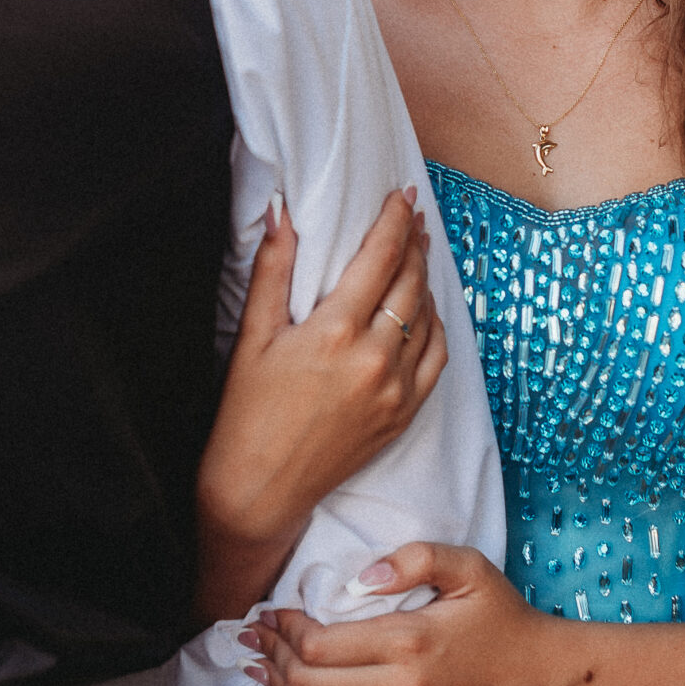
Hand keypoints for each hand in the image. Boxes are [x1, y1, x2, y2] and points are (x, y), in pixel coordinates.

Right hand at [195, 194, 447, 605]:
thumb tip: (281, 213)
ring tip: (418, 255)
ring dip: (426, 280)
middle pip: (410, 282)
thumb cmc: (248, 411)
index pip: (380, 258)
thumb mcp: (253, 336)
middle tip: (413, 218)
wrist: (262, 488)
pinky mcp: (403, 415)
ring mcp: (395, 389)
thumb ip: (271, 271)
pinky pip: (437, 359)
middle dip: (414, 243)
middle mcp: (374, 359)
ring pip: (428, 317)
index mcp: (334, 332)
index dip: (394, 222)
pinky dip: (436, 326)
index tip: (401, 197)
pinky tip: (425, 310)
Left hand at [244, 542, 556, 685]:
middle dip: (270, 656)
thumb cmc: (505, 620)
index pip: (320, 643)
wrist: (544, 684)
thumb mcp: (471, 570)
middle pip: (308, 681)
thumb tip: (363, 576)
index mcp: (408, 643)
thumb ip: (416, 558)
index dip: (284, 628)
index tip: (269, 611)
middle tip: (250, 635)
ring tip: (256, 668)